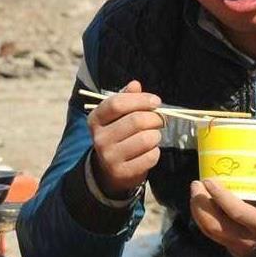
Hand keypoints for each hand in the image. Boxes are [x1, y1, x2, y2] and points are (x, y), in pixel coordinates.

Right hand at [87, 80, 164, 197]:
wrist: (110, 170)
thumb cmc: (118, 135)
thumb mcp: (117, 116)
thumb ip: (126, 99)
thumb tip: (135, 84)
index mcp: (95, 120)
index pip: (117, 104)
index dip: (140, 100)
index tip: (156, 101)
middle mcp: (99, 138)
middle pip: (136, 121)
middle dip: (155, 118)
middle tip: (160, 120)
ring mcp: (109, 157)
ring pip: (146, 139)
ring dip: (156, 136)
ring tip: (153, 137)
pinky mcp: (122, 172)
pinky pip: (150, 156)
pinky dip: (155, 152)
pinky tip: (149, 152)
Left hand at [188, 179, 255, 256]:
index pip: (236, 213)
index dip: (219, 196)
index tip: (208, 181)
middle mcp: (249, 243)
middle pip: (215, 225)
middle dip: (200, 204)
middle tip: (196, 184)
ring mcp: (241, 250)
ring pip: (211, 232)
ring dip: (199, 211)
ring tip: (197, 191)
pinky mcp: (237, 253)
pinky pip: (216, 235)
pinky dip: (206, 219)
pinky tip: (206, 204)